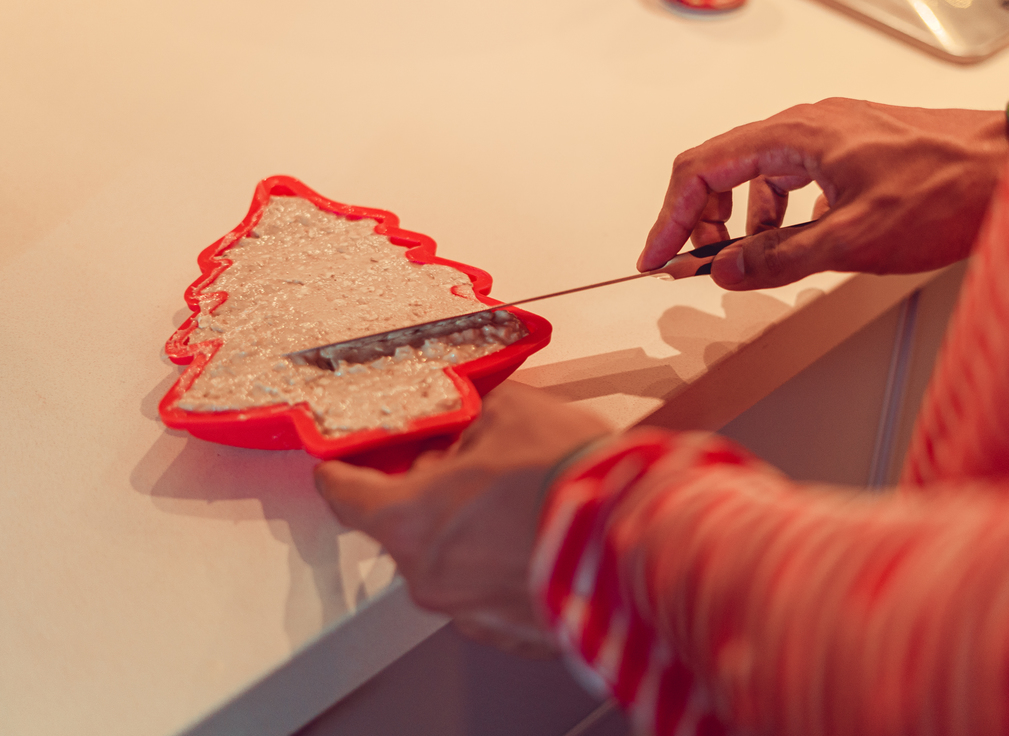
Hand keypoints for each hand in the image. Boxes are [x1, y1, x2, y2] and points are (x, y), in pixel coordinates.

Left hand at [314, 383, 612, 656]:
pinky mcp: (511, 631)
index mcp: (410, 519)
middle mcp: (430, 575)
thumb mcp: (512, 411)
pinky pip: (491, 589)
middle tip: (472, 466)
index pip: (345, 495)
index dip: (341, 471)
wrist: (635, 537)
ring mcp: (470, 611)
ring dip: (473, 531)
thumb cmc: (571, 482)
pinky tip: (539, 533)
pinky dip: (507, 563)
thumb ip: (475, 419)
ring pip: (452, 560)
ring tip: (522, 499)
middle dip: (432, 495)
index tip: (339, 466)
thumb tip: (478, 424)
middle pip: (407, 527)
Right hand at [637, 98, 1008, 289]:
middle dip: (701, 219)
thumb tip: (727, 270)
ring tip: (747, 260)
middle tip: (698, 264)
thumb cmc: (949, 189)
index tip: (658, 255)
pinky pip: (792, 179)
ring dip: (741, 220)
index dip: (672, 217)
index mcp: (797, 134)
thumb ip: (781, 258)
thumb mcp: (853, 238)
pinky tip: (794, 240)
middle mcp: (809, 125)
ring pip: (757, 175)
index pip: (703, 169)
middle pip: (723, 167)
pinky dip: (777, 213)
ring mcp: (831, 135)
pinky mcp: (852, 152)